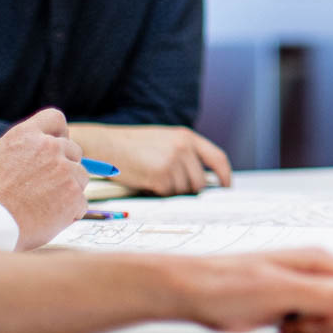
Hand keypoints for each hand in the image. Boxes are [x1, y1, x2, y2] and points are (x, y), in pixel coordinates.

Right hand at [0, 108, 87, 249]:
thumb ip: (21, 146)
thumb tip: (41, 142)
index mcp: (27, 135)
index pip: (55, 118)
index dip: (59, 133)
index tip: (55, 147)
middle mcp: (48, 147)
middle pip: (73, 150)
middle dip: (65, 166)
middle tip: (46, 186)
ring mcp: (64, 169)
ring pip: (80, 175)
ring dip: (69, 189)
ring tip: (44, 204)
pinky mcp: (74, 193)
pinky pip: (80, 201)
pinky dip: (69, 211)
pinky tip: (48, 218)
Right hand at [68, 123, 233, 196]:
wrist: (107, 145)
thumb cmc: (133, 146)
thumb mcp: (164, 141)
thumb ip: (184, 154)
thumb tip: (201, 182)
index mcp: (187, 137)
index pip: (217, 158)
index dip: (225, 176)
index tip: (226, 187)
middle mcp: (183, 148)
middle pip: (199, 182)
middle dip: (187, 190)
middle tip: (168, 186)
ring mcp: (173, 161)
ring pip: (183, 191)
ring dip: (169, 191)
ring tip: (152, 178)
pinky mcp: (160, 175)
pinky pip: (166, 194)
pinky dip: (157, 193)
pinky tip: (145, 182)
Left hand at [172, 249, 332, 332]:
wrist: (195, 291)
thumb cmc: (225, 284)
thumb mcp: (276, 290)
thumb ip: (321, 292)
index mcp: (319, 261)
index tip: (322, 319)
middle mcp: (316, 273)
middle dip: (328, 324)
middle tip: (297, 322)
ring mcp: (306, 289)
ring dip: (314, 330)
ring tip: (286, 323)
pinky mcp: (294, 305)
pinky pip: (316, 326)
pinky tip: (282, 327)